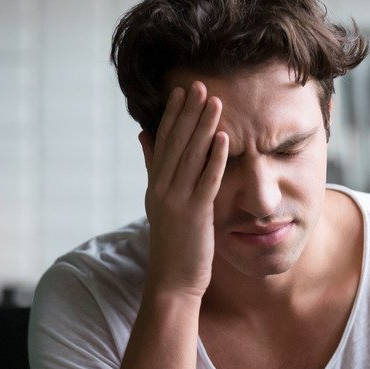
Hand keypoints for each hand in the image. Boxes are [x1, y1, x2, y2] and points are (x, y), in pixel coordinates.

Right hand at [139, 81, 228, 297]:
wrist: (172, 282)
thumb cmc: (173, 244)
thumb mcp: (159, 202)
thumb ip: (154, 168)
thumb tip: (144, 136)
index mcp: (154, 185)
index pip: (163, 143)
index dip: (173, 116)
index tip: (182, 92)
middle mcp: (161, 189)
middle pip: (176, 144)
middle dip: (188, 114)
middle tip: (200, 85)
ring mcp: (176, 201)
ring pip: (191, 158)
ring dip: (204, 128)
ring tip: (215, 103)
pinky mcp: (194, 215)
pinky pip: (205, 181)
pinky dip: (214, 159)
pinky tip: (224, 140)